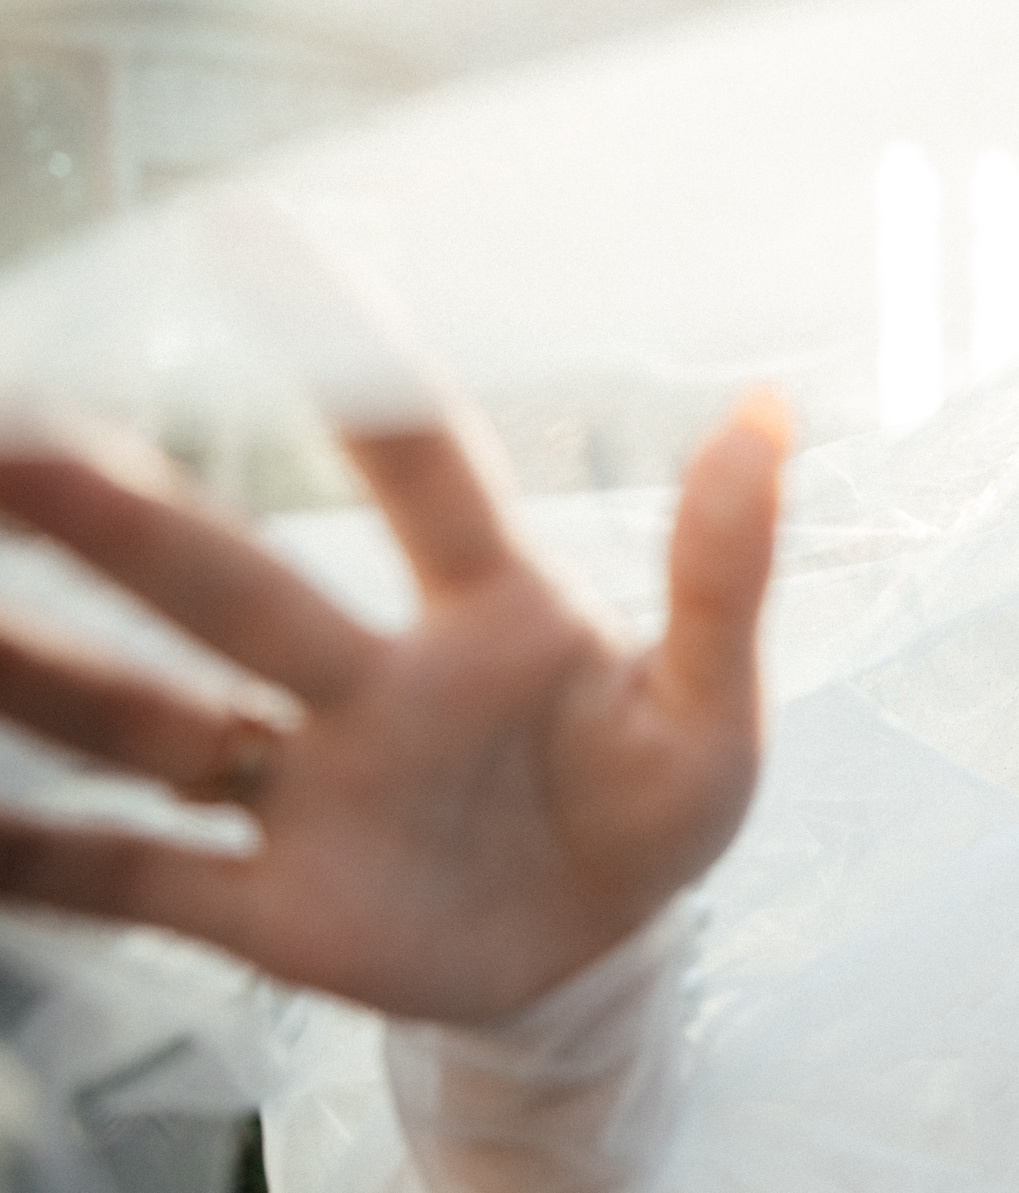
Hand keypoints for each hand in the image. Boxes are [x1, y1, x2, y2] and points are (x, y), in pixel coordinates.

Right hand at [0, 400, 786, 1024]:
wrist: (602, 965)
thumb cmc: (655, 811)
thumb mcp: (715, 711)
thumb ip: (726, 575)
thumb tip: (768, 411)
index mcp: (493, 618)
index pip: (417, 457)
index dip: (347, 347)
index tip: (247, 226)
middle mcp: (373, 684)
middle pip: (237, 587)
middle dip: (124, 524)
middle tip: (9, 446)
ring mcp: (311, 793)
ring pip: (152, 724)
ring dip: (42, 676)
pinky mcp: (273, 912)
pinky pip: (132, 881)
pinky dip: (32, 859)